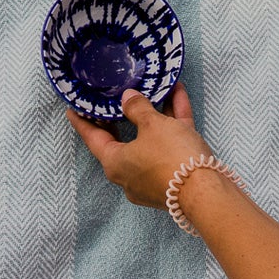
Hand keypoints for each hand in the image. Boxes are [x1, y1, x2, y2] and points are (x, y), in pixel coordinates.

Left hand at [66, 83, 211, 207]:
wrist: (205, 191)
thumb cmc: (170, 156)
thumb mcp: (152, 125)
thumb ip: (137, 108)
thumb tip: (127, 98)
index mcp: (115, 163)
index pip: (93, 138)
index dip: (83, 121)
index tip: (72, 109)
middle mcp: (130, 173)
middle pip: (121, 139)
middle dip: (119, 117)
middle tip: (109, 99)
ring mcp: (153, 175)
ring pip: (150, 138)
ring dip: (154, 112)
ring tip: (153, 87)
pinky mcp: (174, 174)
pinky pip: (170, 142)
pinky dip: (173, 120)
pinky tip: (178, 94)